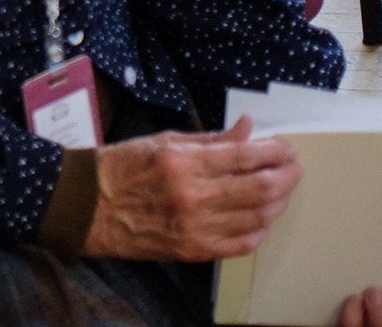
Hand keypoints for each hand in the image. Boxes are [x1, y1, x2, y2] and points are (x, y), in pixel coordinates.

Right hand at [79, 120, 300, 261]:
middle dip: (286, 175)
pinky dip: (260, 229)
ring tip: (281, 190)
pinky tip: (261, 217)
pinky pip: (243, 244)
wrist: (87, 207)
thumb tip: (247, 130)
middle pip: (261, 188)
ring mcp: (196, 227)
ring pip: (258, 217)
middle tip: (293, 167)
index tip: (285, 148)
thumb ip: (210, 139)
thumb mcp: (162, 141)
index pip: (245, 156)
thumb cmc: (121, 168)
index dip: (274, 151)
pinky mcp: (195, 250)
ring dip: (278, 202)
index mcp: (182, 162)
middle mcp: (193, 196)